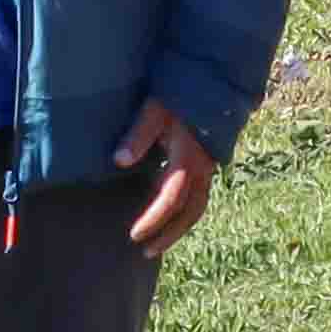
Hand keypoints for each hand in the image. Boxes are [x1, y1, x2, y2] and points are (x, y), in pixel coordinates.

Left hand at [119, 99, 223, 256]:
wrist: (212, 80)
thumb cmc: (180, 93)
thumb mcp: (155, 110)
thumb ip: (138, 135)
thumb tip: (118, 161)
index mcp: (188, 159)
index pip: (171, 199)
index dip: (154, 220)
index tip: (134, 235)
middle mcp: (202, 168)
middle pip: (189, 212)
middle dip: (169, 235)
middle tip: (146, 251)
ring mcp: (208, 167)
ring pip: (197, 207)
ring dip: (178, 228)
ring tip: (157, 243)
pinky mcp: (208, 163)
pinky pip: (199, 195)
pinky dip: (184, 211)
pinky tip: (167, 215)